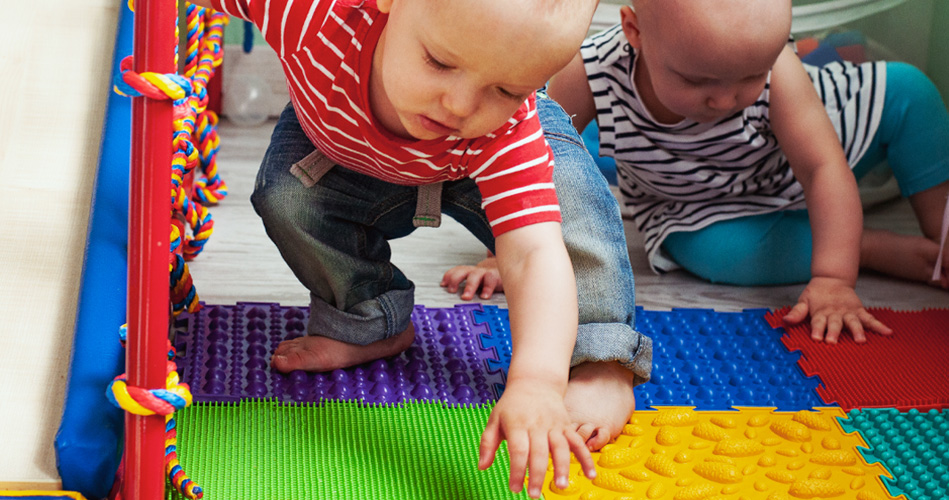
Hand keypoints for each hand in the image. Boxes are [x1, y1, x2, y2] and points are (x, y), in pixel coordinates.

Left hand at [441, 254, 502, 299]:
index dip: (449, 276)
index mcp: (471, 272)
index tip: (443, 284)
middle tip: (451, 291)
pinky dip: (487, 288)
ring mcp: (487, 273)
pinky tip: (484, 296)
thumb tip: (450, 290)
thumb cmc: (491, 279)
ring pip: (476, 276)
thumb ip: (467, 285)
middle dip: (455, 280)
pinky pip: (491, 280)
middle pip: (463, 271)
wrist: (510, 269)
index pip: (457, 271)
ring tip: (465, 297)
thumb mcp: (478, 280)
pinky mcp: (498, 277)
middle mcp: (477, 271)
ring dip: (469, 286)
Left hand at [479, 381, 595, 498]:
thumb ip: (487, 443)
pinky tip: (591, 475)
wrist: (535, 382)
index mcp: (517, 424)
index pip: (519, 450)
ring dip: (562, 468)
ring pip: (561, 447)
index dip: (517, 470)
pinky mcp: (566, 426)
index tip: (515, 488)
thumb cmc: (512, 405)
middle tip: (534, 495)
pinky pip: (578, 443)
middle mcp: (537, 424)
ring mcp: (554, 425)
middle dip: (538, 475)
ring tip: (561, 486)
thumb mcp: (494, 419)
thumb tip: (482, 466)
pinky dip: (586, 458)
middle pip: (539, 452)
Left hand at [783, 276, 892, 342]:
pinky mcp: (859, 311)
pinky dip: (879, 326)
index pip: (817, 322)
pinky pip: (870, 319)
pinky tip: (888, 332)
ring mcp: (848, 312)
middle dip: (833, 332)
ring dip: (857, 331)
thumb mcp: (803, 301)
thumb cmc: (816, 295)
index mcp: (820, 312)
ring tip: (861, 341)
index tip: (816, 338)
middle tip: (832, 342)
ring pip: (853, 322)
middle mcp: (835, 313)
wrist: (831, 279)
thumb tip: (784, 321)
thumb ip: (796, 312)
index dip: (816, 329)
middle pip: (834, 323)